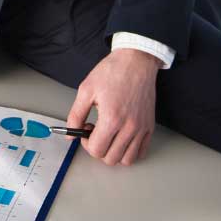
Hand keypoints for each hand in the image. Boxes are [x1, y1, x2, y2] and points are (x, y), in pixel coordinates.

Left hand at [66, 49, 159, 165]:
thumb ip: (76, 114)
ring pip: (127, 159)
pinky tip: (122, 138)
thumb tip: (70, 134)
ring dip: (114, 153)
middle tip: (96, 132)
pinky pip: (141, 152)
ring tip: (110, 135)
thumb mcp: (86, 89)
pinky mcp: (149, 126)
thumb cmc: (112, 71)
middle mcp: (129, 127)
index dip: (86, 144)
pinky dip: (130, 151)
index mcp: (112, 118)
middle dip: (99, 149)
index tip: (86, 131)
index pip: (96, 150)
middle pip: (111, 158)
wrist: (136, 61)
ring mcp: (141, 128)